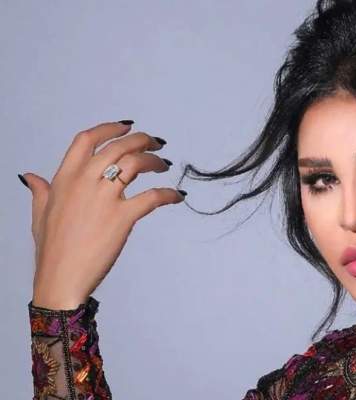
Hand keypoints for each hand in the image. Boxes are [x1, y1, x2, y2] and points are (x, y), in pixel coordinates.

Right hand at [21, 121, 185, 308]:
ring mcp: (105, 198)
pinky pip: (152, 197)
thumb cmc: (52, 250)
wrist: (61, 278)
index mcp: (65, 178)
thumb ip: (42, 191)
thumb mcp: (40, 215)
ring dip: (155, 161)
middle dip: (141, 140)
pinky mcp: (123, 217)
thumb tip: (31, 177)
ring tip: (164, 165)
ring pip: (136, 164)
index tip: (126, 126)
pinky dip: (168, 194)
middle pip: (118, 147)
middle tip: (156, 143)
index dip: (109, 128)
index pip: (87, 140)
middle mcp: (85, 182)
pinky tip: (177, 196)